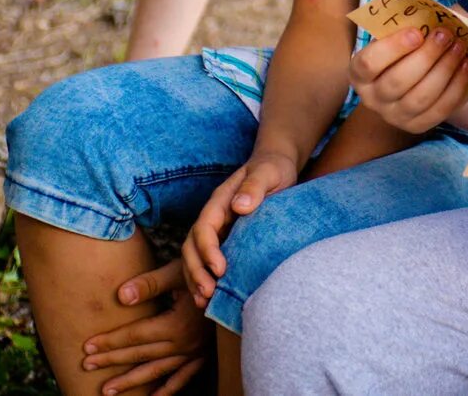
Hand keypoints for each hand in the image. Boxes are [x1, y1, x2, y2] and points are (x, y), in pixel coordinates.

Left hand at [83, 258, 209, 395]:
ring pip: (157, 371)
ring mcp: (194, 352)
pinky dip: (167, 389)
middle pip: (140, 355)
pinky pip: (183, 378)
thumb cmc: (208, 272)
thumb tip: (120, 296)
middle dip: (112, 360)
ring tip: (106, 390)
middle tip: (86, 365)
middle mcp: (183, 343)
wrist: (242, 280)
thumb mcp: (179, 272)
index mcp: (176, 324)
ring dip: (131, 381)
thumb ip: (150, 284)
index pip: (135, 335)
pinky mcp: (204, 355)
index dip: (110, 341)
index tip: (87, 347)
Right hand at [181, 151, 296, 305]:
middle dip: (196, 270)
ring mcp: (217, 230)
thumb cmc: (272, 168)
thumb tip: (240, 206)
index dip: (207, 249)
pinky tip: (211, 299)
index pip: (204, 227)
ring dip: (195, 279)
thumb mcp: (267, 172)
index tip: (220, 268)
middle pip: (192, 246)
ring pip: (194, 257)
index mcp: (220, 202)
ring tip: (205, 302)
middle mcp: (213, 218)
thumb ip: (254, 186)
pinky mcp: (226, 241)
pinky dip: (205, 280)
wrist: (275, 166)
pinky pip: (207, 262)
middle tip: (208, 293)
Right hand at [347, 25, 467, 133]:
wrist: (406, 84)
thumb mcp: (394, 39)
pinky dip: (456, 87)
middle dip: (426, 56)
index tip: (417, 32)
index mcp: (359, 74)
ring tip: (459, 47)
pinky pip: (439, 109)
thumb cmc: (400, 53)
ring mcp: (394, 117)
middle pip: (398, 81)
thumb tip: (431, 14)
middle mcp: (372, 99)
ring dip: (444, 69)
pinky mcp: (417, 126)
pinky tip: (466, 65)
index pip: (369, 63)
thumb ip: (405, 28)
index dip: (393, 47)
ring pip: (420, 97)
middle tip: (445, 34)